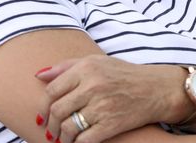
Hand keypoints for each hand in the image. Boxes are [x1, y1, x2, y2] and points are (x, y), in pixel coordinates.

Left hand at [36, 55, 184, 142]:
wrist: (156, 89)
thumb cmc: (124, 74)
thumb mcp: (97, 61)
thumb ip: (67, 66)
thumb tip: (39, 76)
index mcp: (86, 68)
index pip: (52, 90)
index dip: (43, 106)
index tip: (43, 115)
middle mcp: (93, 85)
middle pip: (57, 111)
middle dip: (49, 125)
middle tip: (49, 131)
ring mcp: (102, 106)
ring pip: (68, 128)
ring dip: (61, 137)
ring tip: (63, 138)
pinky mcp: (111, 124)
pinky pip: (84, 140)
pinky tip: (77, 142)